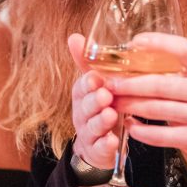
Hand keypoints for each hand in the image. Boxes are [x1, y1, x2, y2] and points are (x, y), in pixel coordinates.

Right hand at [68, 33, 119, 169]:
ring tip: (111, 116)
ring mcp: (88, 133)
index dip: (87, 83)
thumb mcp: (95, 86)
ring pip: (92, 127)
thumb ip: (86, 63)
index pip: (81, 88)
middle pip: (85, 107)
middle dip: (94, 101)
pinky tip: (113, 142)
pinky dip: (106, 145)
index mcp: (82, 96)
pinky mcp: (97, 151)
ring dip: (101, 121)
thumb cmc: (101, 107)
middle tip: (106, 95)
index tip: (96, 78)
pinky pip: (100, 148)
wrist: (97, 144)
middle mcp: (82, 114)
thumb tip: (73, 36)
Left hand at [106, 33, 186, 166]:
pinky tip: (129, 125)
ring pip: (157, 109)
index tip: (134, 42)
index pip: (184, 49)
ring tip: (113, 102)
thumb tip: (134, 57)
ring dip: (130, 106)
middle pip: (161, 84)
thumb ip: (176, 70)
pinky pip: (162, 135)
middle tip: (110, 83)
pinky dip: (141, 130)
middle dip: (130, 84)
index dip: (158, 42)